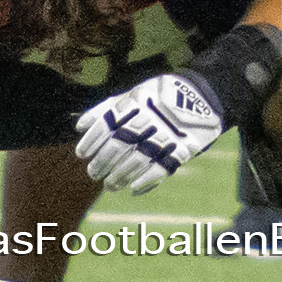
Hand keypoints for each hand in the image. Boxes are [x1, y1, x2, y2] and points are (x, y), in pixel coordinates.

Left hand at [75, 71, 223, 193]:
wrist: (202, 95)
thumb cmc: (159, 96)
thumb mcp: (134, 93)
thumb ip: (107, 108)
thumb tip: (79, 126)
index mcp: (136, 101)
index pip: (109, 123)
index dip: (93, 140)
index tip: (81, 153)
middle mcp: (150, 118)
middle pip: (120, 144)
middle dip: (103, 161)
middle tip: (93, 173)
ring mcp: (167, 134)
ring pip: (138, 160)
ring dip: (120, 175)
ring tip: (109, 185)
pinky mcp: (183, 149)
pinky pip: (162, 168)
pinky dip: (145, 179)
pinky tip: (132, 187)